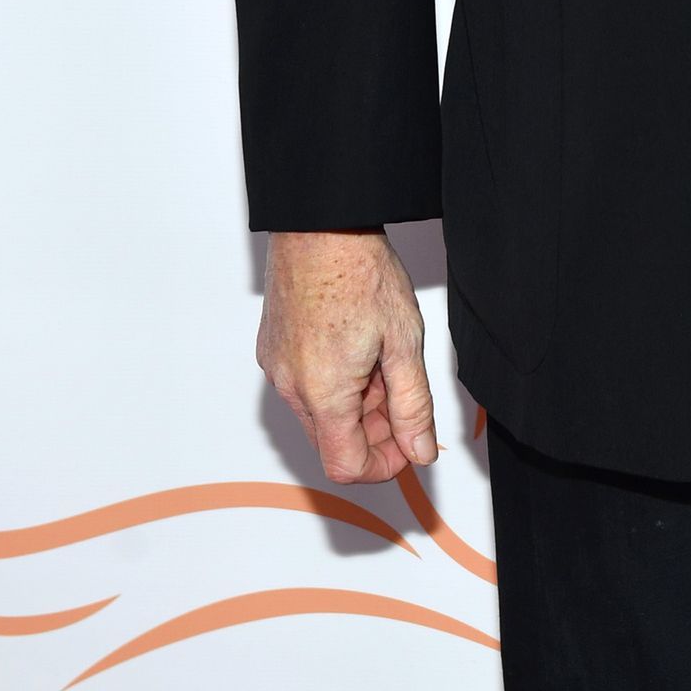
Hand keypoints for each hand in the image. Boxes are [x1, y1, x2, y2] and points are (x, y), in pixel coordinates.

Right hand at [257, 228, 439, 482]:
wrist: (321, 224)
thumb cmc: (359, 271)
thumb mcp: (404, 342)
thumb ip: (413, 406)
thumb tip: (420, 451)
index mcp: (323, 393)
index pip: (346, 466)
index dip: (383, 465)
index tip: (408, 443)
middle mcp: (290, 386)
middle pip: (332, 440)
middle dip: (372, 430)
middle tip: (402, 393)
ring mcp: (276, 365)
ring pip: (318, 412)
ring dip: (354, 404)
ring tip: (382, 359)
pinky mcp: (271, 346)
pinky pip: (302, 384)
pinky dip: (332, 381)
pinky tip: (356, 345)